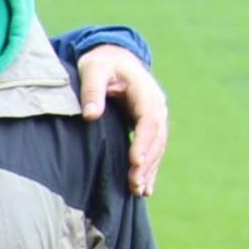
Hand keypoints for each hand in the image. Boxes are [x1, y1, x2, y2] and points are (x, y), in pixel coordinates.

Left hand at [73, 45, 167, 196]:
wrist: (113, 57)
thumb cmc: (100, 64)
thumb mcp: (93, 70)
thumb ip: (92, 92)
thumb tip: (91, 116)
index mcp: (145, 92)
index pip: (149, 121)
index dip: (143, 142)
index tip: (135, 162)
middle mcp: (156, 106)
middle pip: (156, 138)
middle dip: (147, 162)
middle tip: (135, 184)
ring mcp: (155, 116)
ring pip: (157, 146)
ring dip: (149, 169)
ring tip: (139, 191)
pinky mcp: (147, 125)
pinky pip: (153, 148)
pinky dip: (150, 167)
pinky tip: (145, 188)